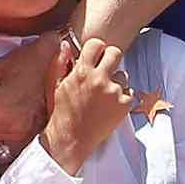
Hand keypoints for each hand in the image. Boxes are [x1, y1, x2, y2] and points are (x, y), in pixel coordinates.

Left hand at [0, 30, 59, 171]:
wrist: (69, 64)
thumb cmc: (31, 63)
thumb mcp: (0, 66)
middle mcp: (13, 130)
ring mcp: (29, 140)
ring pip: (6, 163)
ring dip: (0, 159)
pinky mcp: (43, 144)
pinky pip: (22, 162)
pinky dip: (16, 162)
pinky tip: (13, 156)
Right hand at [39, 36, 133, 174]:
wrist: (71, 139)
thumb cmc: (61, 112)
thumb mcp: (54, 84)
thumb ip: (59, 62)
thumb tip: (65, 44)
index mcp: (81, 71)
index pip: (97, 44)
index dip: (96, 49)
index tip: (95, 55)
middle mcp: (99, 79)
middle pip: (116, 53)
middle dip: (110, 59)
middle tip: (104, 69)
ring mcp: (114, 92)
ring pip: (123, 75)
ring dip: (116, 81)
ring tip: (104, 94)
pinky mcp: (124, 105)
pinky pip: (129, 92)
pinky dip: (122, 97)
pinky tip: (109, 105)